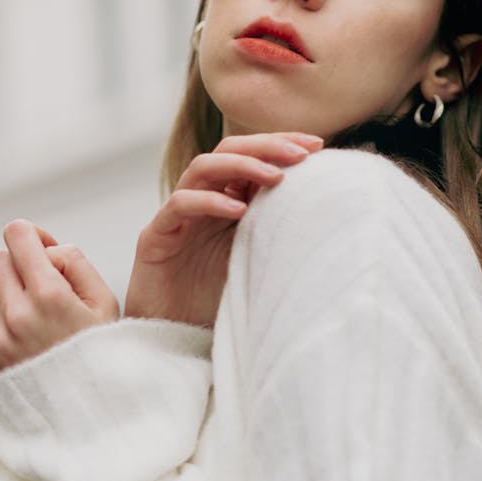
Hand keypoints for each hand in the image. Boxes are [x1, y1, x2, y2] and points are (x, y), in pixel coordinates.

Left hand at [0, 220, 119, 380]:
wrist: (87, 415)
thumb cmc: (99, 358)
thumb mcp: (106, 302)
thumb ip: (75, 262)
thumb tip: (46, 250)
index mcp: (49, 297)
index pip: (17, 236)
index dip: (31, 237)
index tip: (43, 251)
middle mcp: (17, 317)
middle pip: (0, 261)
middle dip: (22, 269)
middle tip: (46, 294)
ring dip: (9, 297)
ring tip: (37, 323)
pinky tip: (24, 340)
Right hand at [125, 132, 322, 326]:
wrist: (174, 336)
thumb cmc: (218, 296)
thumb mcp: (259, 257)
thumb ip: (278, 229)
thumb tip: (327, 208)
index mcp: (226, 199)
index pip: (252, 155)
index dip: (282, 144)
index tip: (318, 146)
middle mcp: (201, 199)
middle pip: (229, 151)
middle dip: (266, 146)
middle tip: (300, 153)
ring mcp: (177, 215)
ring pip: (203, 168)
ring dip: (241, 165)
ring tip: (275, 177)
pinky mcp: (155, 235)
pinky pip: (180, 205)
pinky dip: (210, 202)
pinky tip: (238, 211)